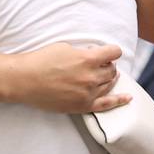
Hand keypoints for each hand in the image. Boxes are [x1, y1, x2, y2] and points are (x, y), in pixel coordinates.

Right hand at [13, 43, 129, 112]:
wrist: (25, 80)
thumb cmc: (41, 60)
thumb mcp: (63, 47)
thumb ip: (82, 52)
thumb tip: (93, 56)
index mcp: (87, 59)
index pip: (113, 52)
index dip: (111, 51)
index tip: (109, 52)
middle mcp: (91, 77)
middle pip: (112, 69)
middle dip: (107, 64)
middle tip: (99, 63)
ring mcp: (88, 93)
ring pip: (109, 84)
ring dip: (109, 77)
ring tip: (106, 74)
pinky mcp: (82, 106)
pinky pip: (107, 104)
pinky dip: (119, 101)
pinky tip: (128, 98)